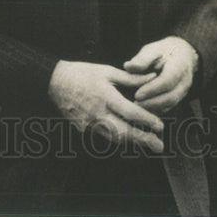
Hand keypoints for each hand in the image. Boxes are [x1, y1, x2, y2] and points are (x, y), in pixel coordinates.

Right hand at [48, 61, 164, 152]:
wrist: (55, 82)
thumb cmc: (82, 73)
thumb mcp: (108, 71)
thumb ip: (131, 78)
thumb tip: (152, 77)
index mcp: (105, 96)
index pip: (130, 113)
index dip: (147, 121)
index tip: (160, 126)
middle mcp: (97, 113)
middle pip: (124, 133)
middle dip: (143, 140)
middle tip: (159, 145)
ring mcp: (89, 124)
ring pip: (114, 139)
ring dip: (132, 142)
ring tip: (148, 143)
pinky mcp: (83, 129)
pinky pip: (104, 136)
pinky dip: (118, 138)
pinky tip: (128, 136)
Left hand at [123, 36, 198, 113]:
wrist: (181, 55)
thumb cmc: (164, 51)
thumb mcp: (153, 49)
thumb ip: (142, 58)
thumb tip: (128, 67)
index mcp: (179, 65)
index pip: (168, 80)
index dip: (152, 89)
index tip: (137, 94)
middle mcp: (185, 80)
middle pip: (171, 96)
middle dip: (152, 103)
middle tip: (135, 105)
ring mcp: (183, 91)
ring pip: (170, 104)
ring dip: (153, 108)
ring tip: (136, 108)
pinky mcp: (178, 97)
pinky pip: (168, 107)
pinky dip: (156, 110)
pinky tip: (142, 109)